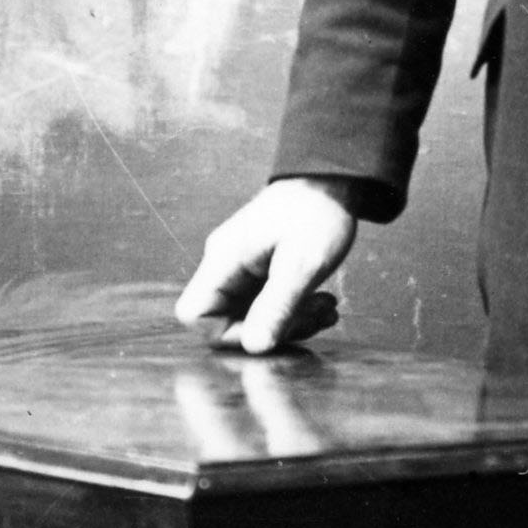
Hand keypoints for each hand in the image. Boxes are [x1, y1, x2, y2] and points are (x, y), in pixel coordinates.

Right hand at [174, 178, 357, 353]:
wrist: (332, 180)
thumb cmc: (317, 212)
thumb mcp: (302, 264)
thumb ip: (277, 306)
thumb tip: (253, 347)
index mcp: (224, 259)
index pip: (194, 314)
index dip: (226, 335)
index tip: (270, 332)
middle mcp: (226, 264)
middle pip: (227, 319)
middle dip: (273, 329)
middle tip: (315, 318)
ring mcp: (243, 267)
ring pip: (252, 315)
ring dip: (291, 321)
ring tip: (326, 308)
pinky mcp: (261, 269)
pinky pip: (268, 303)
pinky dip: (295, 309)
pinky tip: (323, 302)